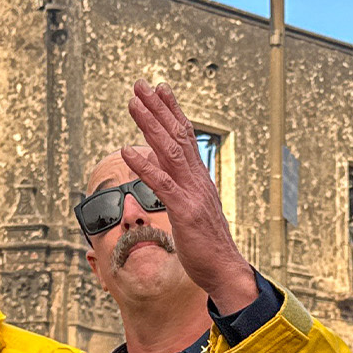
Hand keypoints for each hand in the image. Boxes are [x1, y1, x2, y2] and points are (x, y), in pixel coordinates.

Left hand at [122, 80, 259, 311]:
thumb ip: (176, 187)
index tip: (160, 89)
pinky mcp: (184, 211)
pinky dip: (144, 165)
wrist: (224, 269)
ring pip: (170, 151)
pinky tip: (128, 150)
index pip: (185, 137)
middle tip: (141, 84)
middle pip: (177, 135)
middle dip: (158, 108)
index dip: (172, 111)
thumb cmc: (205, 245)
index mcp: (199, 179)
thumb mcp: (190, 210)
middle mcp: (197, 180)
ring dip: (149, 125)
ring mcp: (192, 194)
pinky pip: (162, 183)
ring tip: (133, 103)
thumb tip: (157, 167)